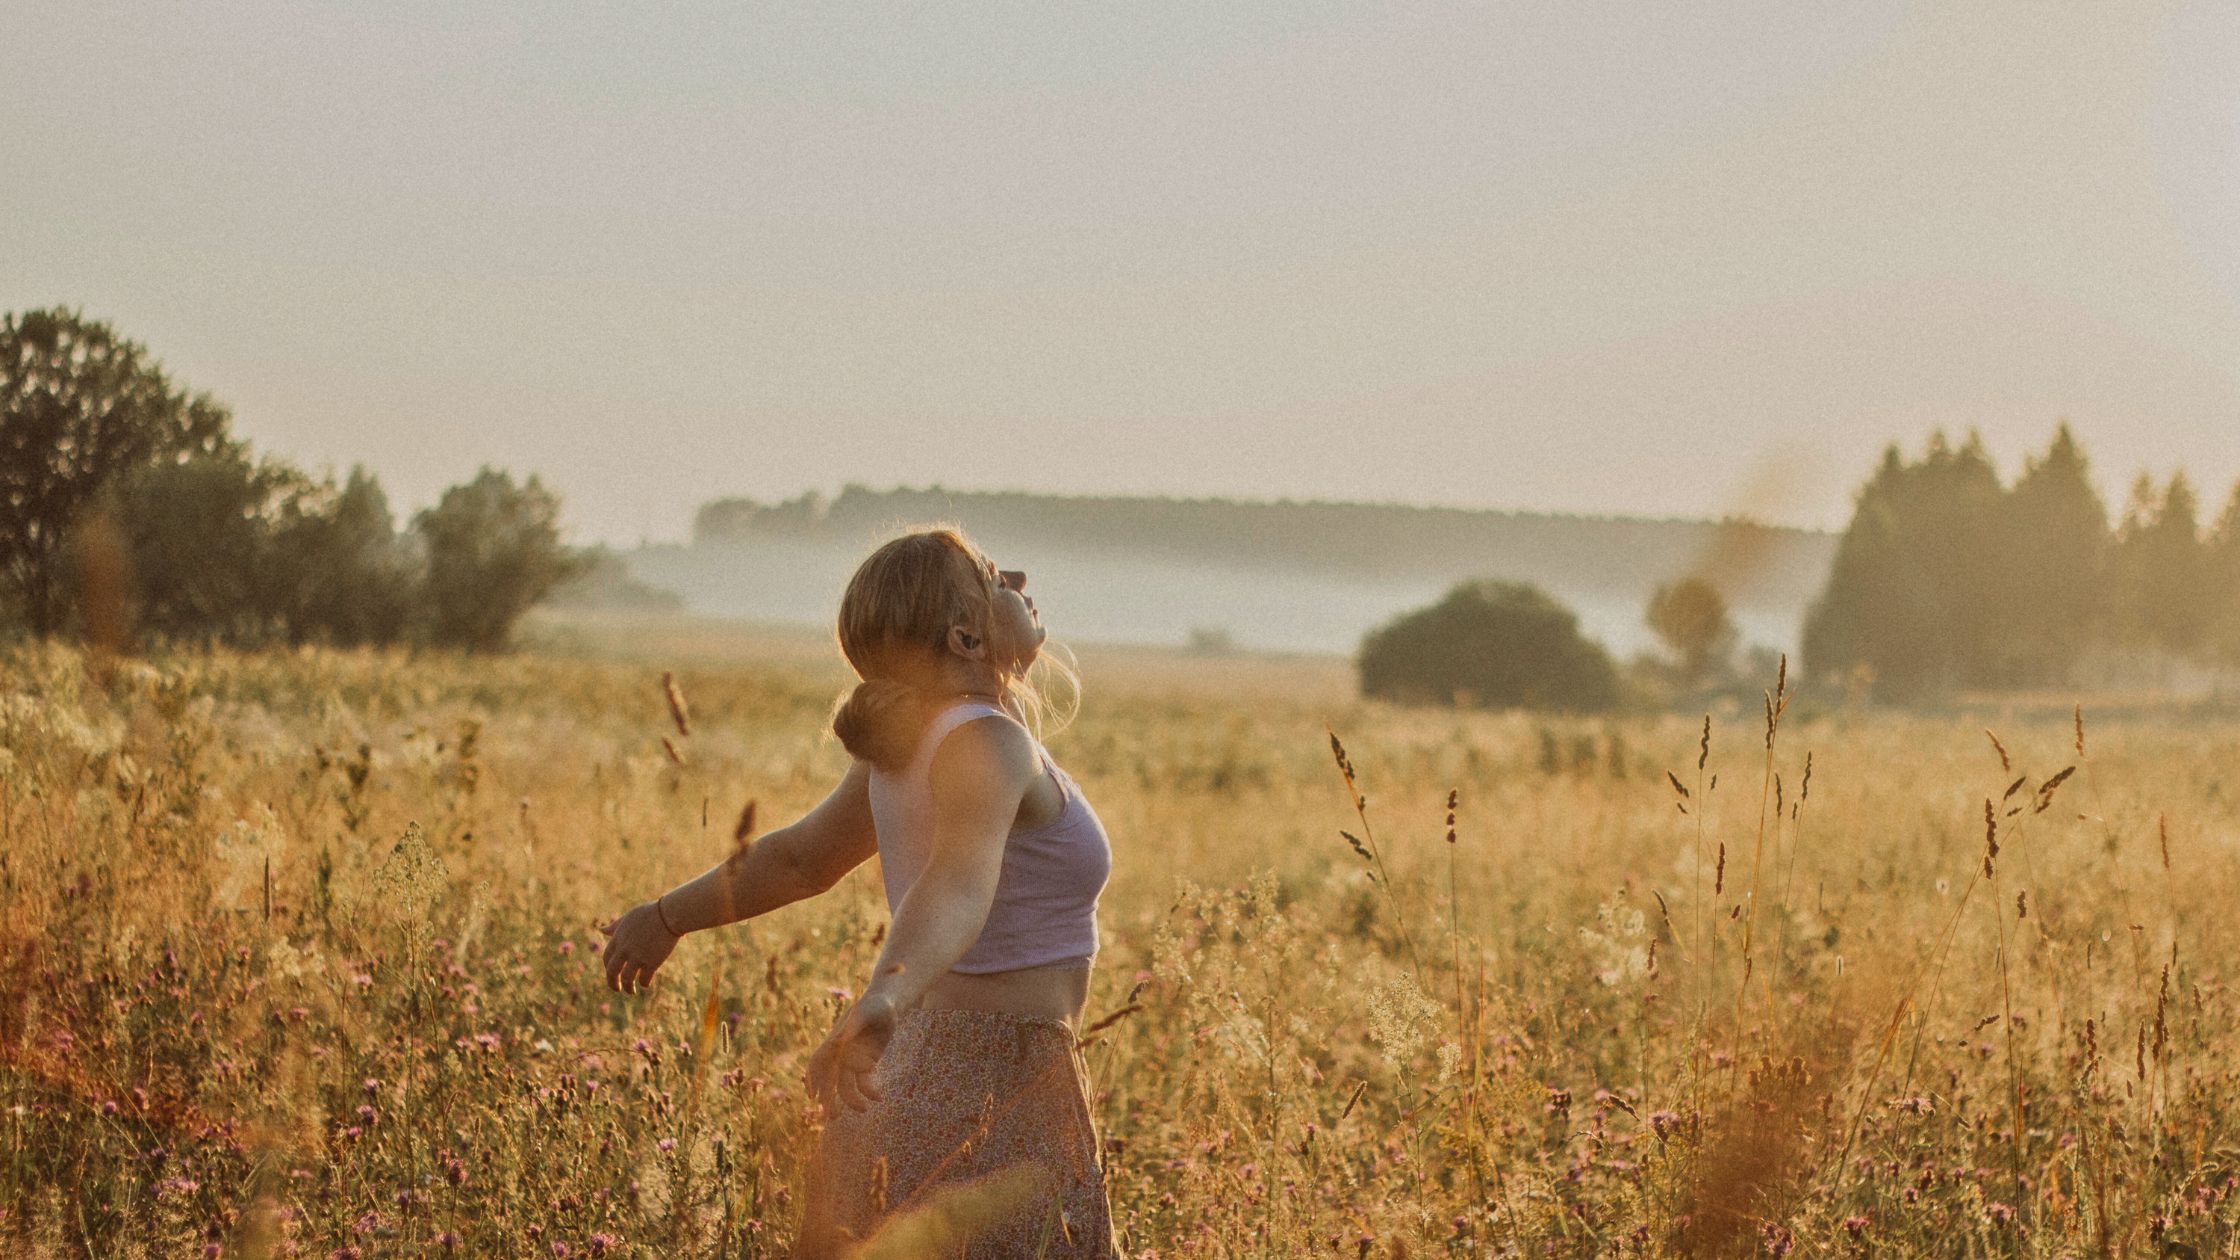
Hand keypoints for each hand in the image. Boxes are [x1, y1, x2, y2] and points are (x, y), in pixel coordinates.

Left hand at [598, 900, 679, 993]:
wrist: (669, 915)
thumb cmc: (651, 913)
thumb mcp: (629, 917)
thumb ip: (615, 926)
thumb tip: (601, 930)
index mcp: (618, 938)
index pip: (607, 957)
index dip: (608, 967)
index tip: (612, 973)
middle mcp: (625, 949)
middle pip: (612, 971)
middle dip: (612, 983)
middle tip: (617, 989)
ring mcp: (638, 956)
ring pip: (627, 979)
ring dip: (628, 987)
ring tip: (631, 992)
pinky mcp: (652, 962)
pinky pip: (644, 978)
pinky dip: (644, 983)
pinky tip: (645, 984)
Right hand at [804, 991, 898, 1117]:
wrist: (887, 1005)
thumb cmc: (875, 1005)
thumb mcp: (866, 1012)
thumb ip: (854, 1025)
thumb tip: (841, 1038)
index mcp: (836, 1039)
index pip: (820, 1061)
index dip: (813, 1078)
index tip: (813, 1096)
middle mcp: (841, 1052)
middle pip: (830, 1078)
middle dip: (829, 1097)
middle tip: (831, 1116)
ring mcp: (853, 1059)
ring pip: (846, 1084)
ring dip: (850, 1099)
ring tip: (862, 1110)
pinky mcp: (867, 1063)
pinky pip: (864, 1081)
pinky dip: (869, 1090)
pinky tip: (879, 1097)